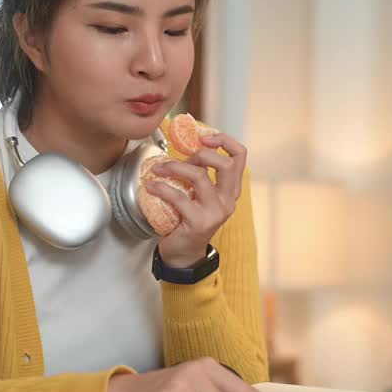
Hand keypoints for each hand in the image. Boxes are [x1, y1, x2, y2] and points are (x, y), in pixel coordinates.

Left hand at [145, 132, 246, 266]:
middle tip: (180, 157)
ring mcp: (216, 212)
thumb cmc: (188, 220)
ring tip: (159, 169)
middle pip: (226, 164)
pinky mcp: (199, 222)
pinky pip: (179, 197)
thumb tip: (183, 148)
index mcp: (231, 189)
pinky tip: (151, 186)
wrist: (184, 254)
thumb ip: (199, 174)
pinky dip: (161, 187)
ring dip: (175, 167)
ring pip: (200, 176)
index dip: (224, 141)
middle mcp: (228, 200)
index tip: (204, 138)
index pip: (239, 156)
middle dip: (200, 154)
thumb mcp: (199, 195)